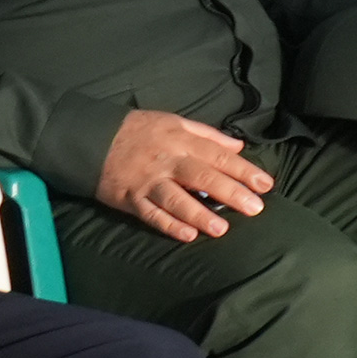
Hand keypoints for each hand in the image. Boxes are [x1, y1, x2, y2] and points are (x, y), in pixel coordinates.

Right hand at [96, 110, 272, 243]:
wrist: (91, 139)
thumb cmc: (139, 130)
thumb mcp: (175, 122)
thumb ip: (208, 135)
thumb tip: (238, 145)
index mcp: (181, 141)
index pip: (219, 156)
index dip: (243, 170)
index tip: (265, 184)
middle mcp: (167, 161)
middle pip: (202, 177)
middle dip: (231, 193)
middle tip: (255, 208)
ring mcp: (148, 181)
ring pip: (176, 199)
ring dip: (199, 215)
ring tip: (222, 228)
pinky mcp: (130, 199)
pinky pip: (151, 214)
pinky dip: (169, 225)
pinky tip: (187, 235)